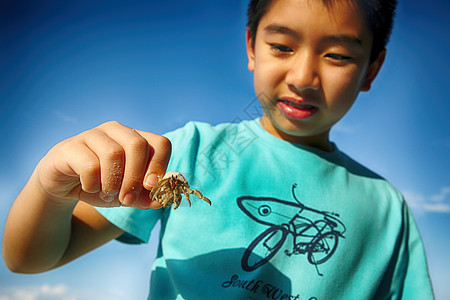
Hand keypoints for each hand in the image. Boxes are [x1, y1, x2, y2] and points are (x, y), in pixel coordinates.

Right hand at [36, 121, 170, 208]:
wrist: (64, 185)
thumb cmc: (102, 186)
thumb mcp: (127, 195)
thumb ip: (145, 198)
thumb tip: (161, 201)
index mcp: (135, 138)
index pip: (160, 143)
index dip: (160, 165)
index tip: (151, 187)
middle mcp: (116, 131)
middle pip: (138, 145)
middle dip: (135, 177)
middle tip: (127, 199)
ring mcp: (92, 135)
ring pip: (113, 154)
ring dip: (113, 183)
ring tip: (108, 195)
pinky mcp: (71, 147)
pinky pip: (89, 165)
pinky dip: (93, 184)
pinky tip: (90, 188)